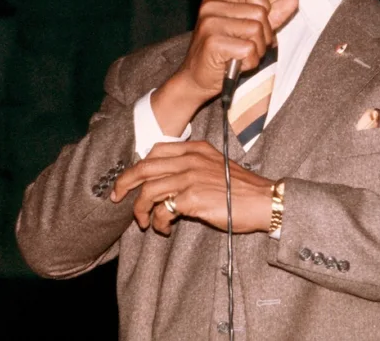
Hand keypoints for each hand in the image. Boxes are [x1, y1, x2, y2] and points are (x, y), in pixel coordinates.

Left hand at [109, 141, 273, 235]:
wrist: (263, 200)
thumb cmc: (241, 189)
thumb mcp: (216, 166)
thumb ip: (193, 166)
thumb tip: (168, 181)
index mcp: (196, 149)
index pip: (156, 150)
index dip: (138, 165)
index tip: (129, 179)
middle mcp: (190, 159)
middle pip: (144, 167)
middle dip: (124, 183)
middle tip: (116, 196)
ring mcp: (190, 178)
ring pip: (148, 191)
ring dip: (140, 210)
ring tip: (144, 222)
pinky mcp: (192, 198)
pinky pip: (162, 211)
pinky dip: (158, 223)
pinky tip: (165, 230)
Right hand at [151, 0, 297, 134]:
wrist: (195, 80)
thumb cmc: (222, 55)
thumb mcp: (247, 31)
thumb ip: (270, 15)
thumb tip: (293, 0)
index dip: (263, 10)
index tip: (252, 28)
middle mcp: (211, 7)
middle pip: (259, 13)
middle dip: (262, 36)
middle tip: (246, 48)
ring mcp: (210, 24)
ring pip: (256, 31)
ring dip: (257, 50)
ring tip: (241, 56)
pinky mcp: (213, 42)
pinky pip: (249, 49)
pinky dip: (249, 62)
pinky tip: (236, 64)